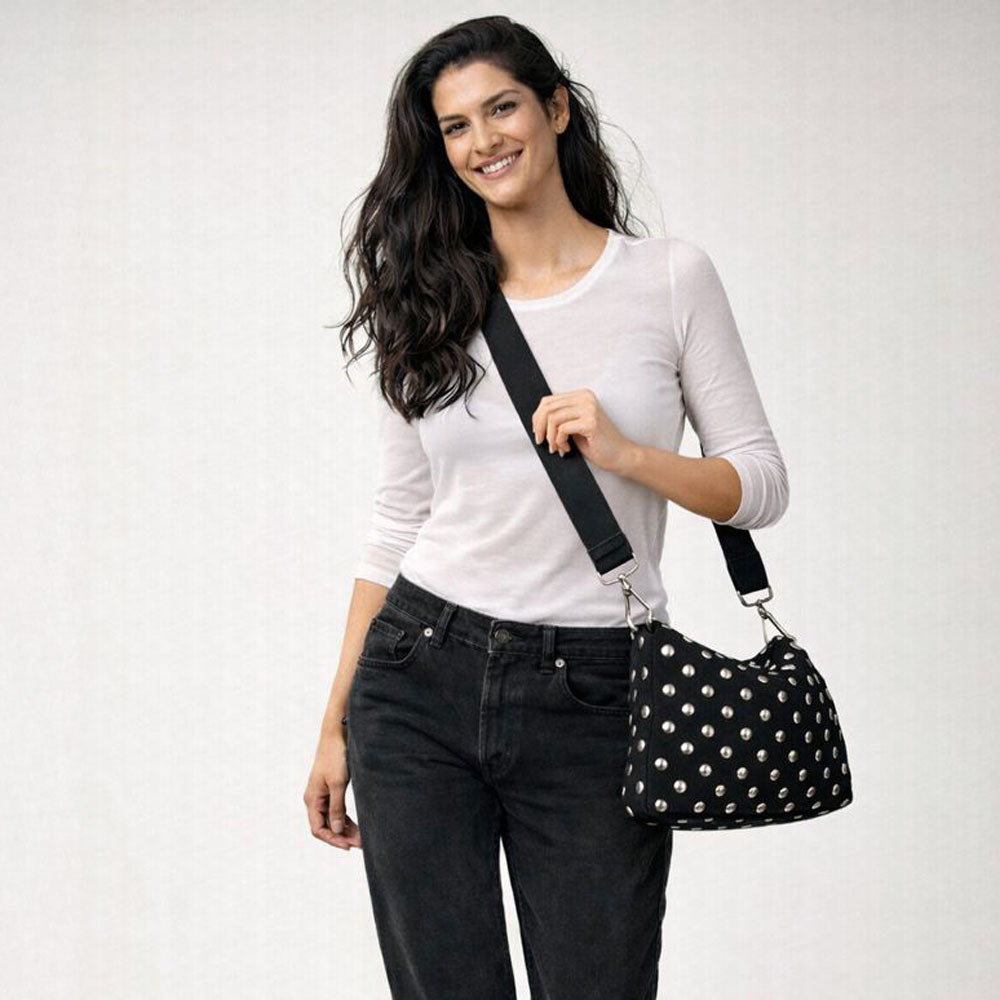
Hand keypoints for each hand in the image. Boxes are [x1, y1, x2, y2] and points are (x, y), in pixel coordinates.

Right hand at [304, 735, 361, 850]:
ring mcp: (323, 795)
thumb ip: (336, 808)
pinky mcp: (332, 790)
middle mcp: (315, 799)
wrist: (337, 735)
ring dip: (346, 829)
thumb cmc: (335, 757)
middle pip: (326, 826)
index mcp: (312, 799)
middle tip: (361, 844)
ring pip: (333, 819)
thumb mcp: (338, 783)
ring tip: (362, 838)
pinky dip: (347, 819)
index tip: (348, 846)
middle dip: (342, 836)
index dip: (333, 839)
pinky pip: (337, 810)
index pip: (318, 829)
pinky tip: (358, 826)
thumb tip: (337, 830)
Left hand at [531, 388, 635, 473]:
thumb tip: (537, 420)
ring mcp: (589, 408)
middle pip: (548, 407)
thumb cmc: (597, 443)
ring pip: (553, 419)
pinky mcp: (590, 422)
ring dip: (551, 437)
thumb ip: (561, 417)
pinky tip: (566, 448)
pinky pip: (562, 429)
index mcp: (582, 395)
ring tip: (557, 448)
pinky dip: (559, 441)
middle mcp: (585, 398)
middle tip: (541, 441)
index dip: (537, 417)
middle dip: (540, 427)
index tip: (538, 432)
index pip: (549, 400)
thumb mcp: (575, 425)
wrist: (620, 455)